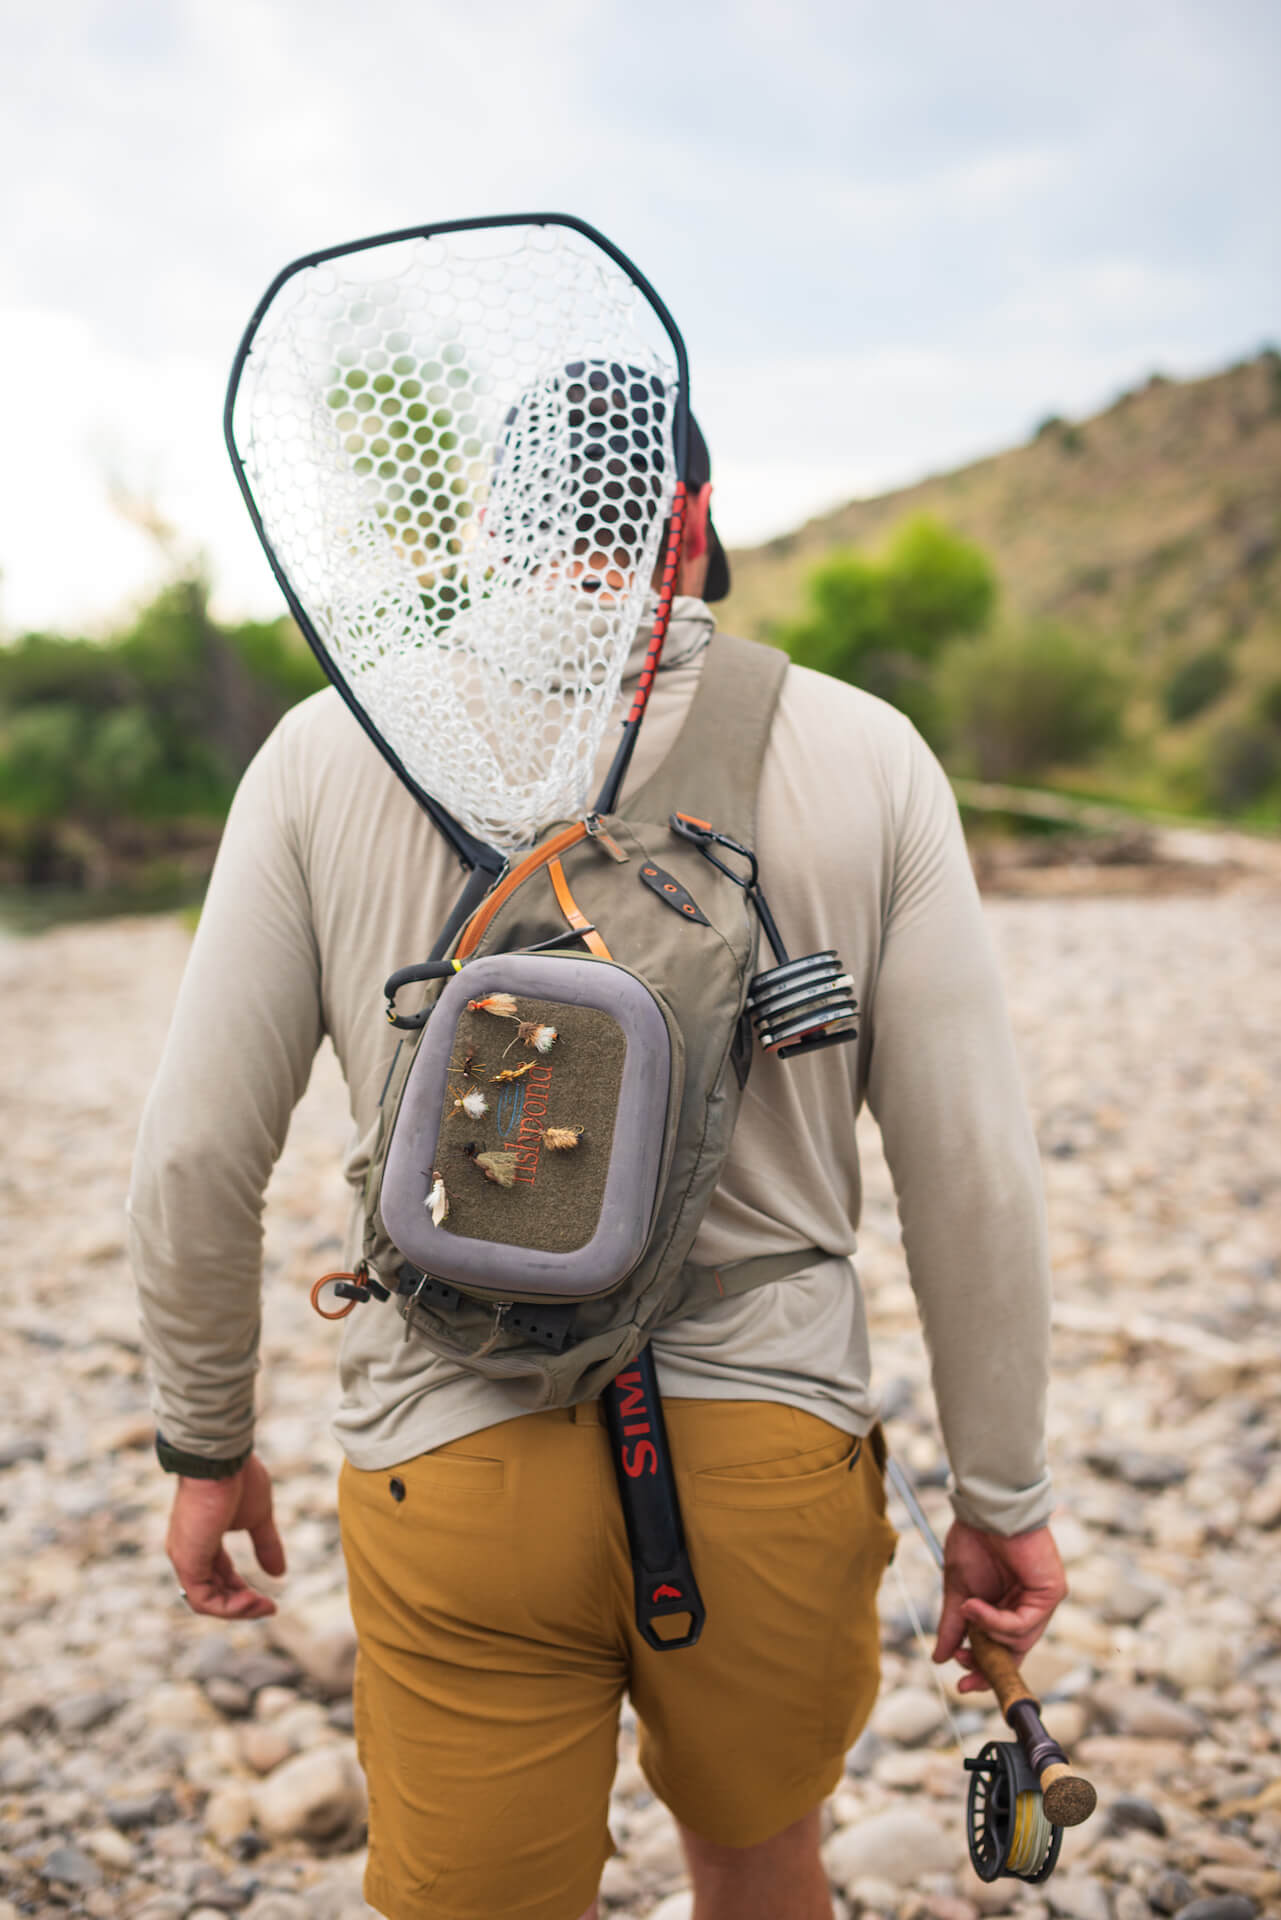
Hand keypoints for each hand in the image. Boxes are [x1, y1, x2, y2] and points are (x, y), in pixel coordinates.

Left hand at [165, 1452, 285, 1618]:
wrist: (221, 1459)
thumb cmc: (238, 1479)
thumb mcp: (258, 1518)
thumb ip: (266, 1545)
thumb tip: (279, 1573)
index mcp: (203, 1541)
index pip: (219, 1577)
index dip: (242, 1591)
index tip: (268, 1598)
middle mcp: (188, 1552)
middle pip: (212, 1593)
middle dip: (241, 1604)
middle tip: (268, 1607)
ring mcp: (185, 1557)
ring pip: (206, 1601)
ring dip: (237, 1609)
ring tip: (264, 1606)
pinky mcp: (187, 1560)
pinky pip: (203, 1599)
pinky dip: (228, 1606)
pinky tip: (252, 1600)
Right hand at [932, 1520, 1065, 1692]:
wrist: (986, 1509)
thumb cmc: (974, 1540)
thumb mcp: (959, 1589)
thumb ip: (954, 1624)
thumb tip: (940, 1657)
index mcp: (1007, 1606)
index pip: (1001, 1649)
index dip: (983, 1669)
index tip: (961, 1684)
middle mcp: (1028, 1607)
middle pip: (1014, 1652)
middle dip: (988, 1666)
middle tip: (964, 1671)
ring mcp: (1042, 1601)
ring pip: (1018, 1641)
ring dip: (988, 1633)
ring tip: (967, 1610)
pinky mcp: (1052, 1592)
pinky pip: (1024, 1624)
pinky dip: (998, 1621)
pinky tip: (977, 1607)